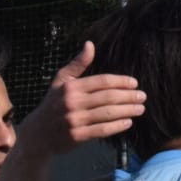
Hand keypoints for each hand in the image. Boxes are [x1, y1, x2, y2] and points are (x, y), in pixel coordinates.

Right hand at [23, 41, 146, 154]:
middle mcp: (73, 102)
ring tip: (140, 109)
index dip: (121, 81)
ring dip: (127, 111)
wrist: (38, 134)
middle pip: (108, 97)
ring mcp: (75, 120)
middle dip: (128, 96)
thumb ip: (77, 64)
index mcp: (71, 87)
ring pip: (108, 114)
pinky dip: (117, 126)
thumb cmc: (52, 104)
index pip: (102, 81)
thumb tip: (90, 44)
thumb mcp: (61, 81)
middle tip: (142, 96)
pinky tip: (128, 122)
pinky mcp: (77, 136)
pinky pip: (102, 130)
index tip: (134, 83)